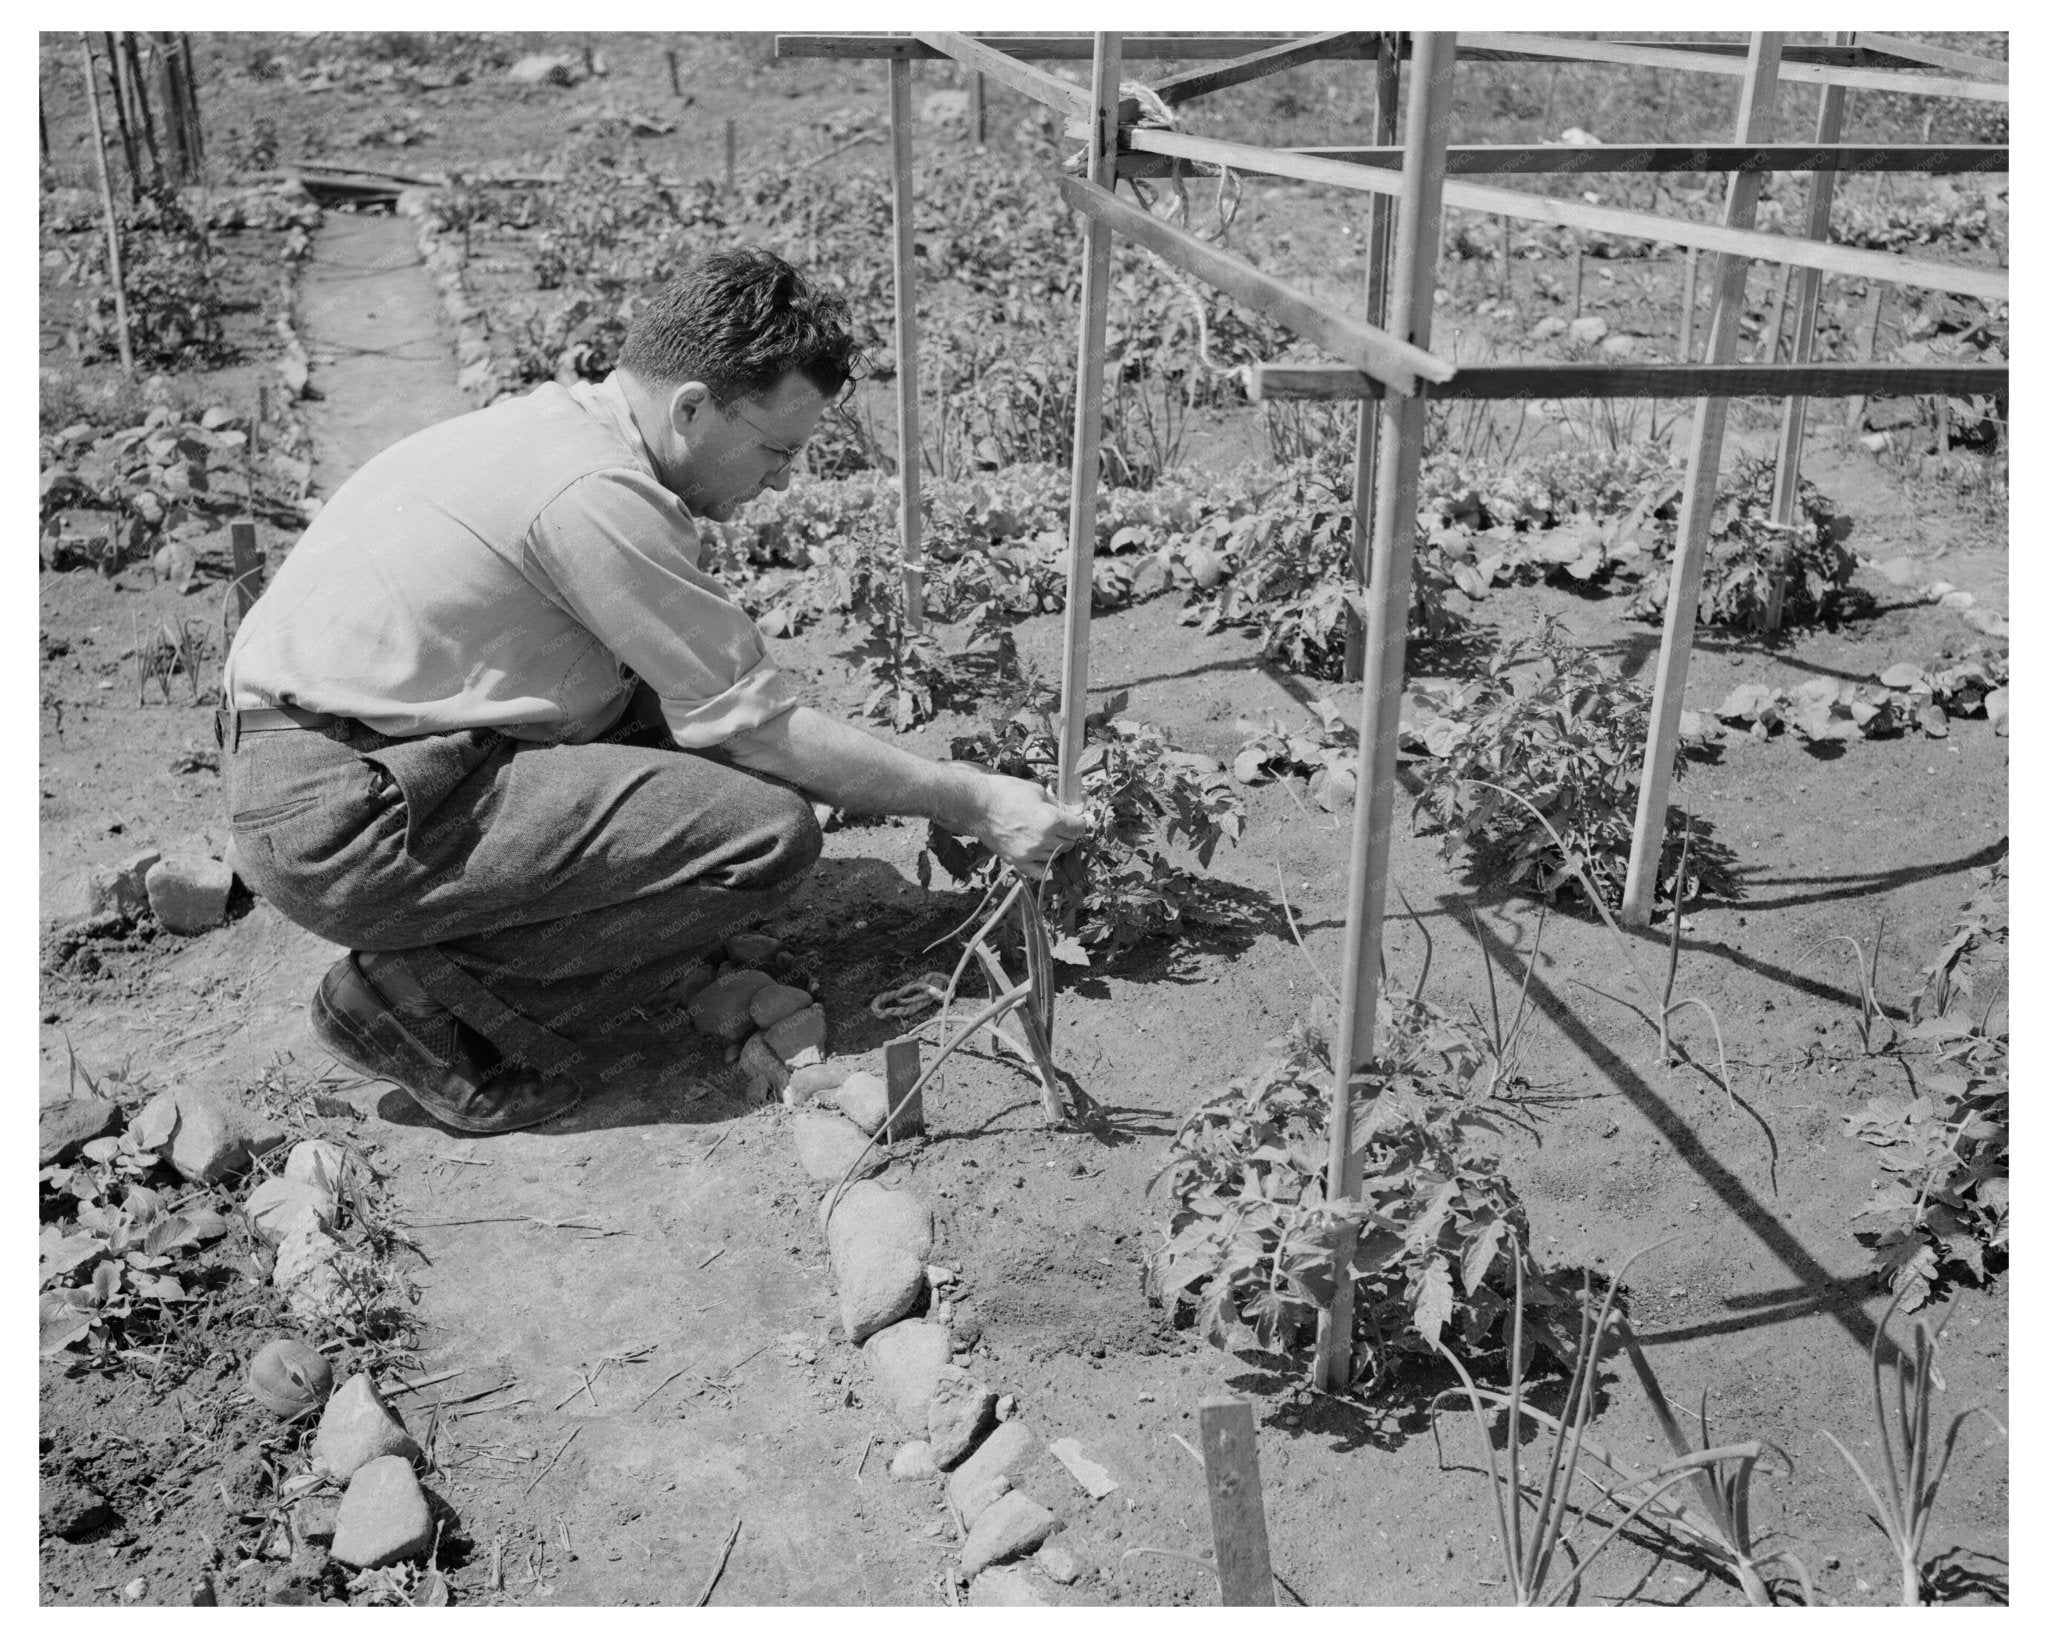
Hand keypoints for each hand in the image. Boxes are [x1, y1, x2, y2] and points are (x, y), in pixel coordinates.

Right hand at [969, 772, 1089, 878]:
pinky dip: (1043, 864)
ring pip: (1055, 856)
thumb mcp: (1037, 791)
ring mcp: (1030, 853)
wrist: (977, 805)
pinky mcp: (1016, 861)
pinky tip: (1039, 853)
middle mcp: (1043, 840)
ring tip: (1042, 834)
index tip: (1074, 820)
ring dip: (1054, 847)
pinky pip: (1038, 871)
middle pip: (1069, 844)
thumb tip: (1074, 812)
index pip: (1079, 828)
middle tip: (1057, 825)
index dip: (1078, 822)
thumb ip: (1058, 805)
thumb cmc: (1006, 792)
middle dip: (1067, 834)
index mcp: (1052, 820)